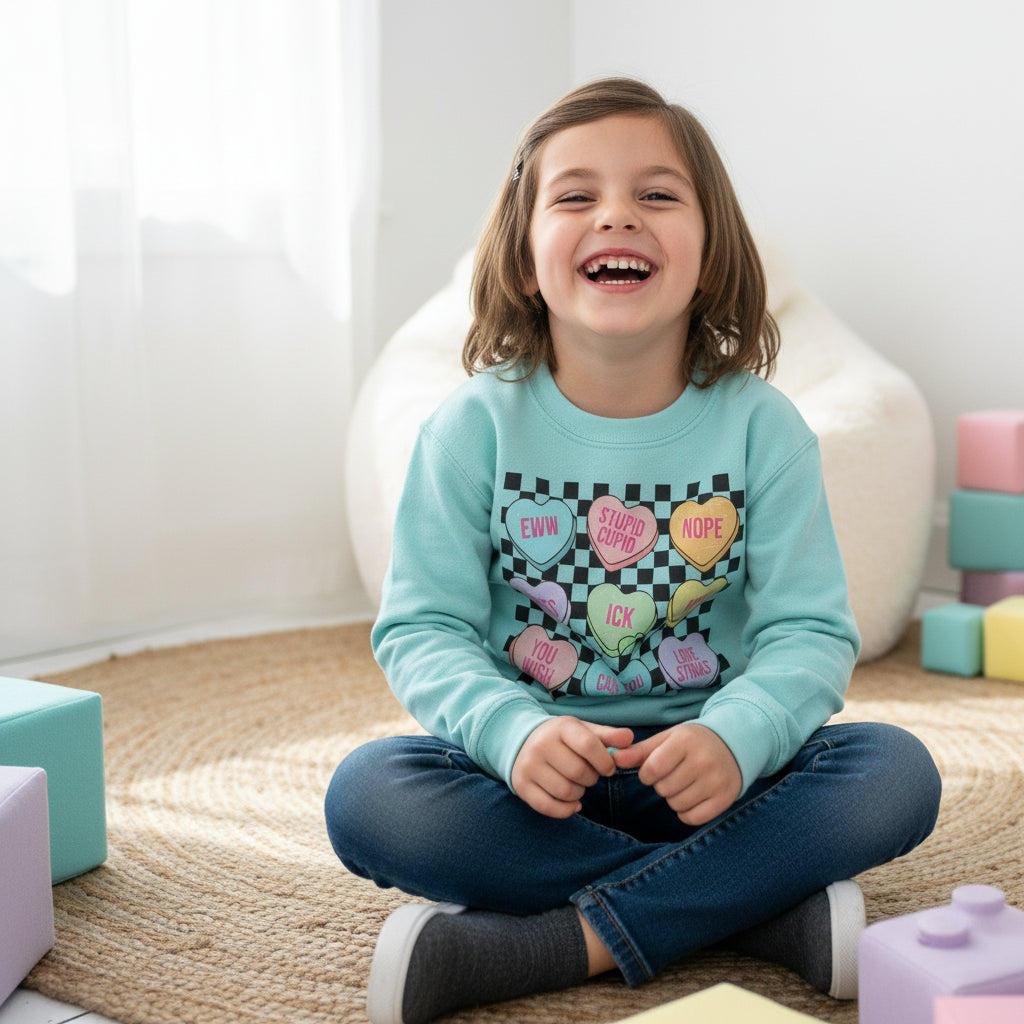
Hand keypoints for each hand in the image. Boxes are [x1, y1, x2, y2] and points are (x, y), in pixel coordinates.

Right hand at [511, 718, 633, 818]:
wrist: (521, 740)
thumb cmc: (561, 738)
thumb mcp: (583, 730)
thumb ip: (608, 735)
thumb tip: (630, 738)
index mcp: (560, 728)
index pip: (588, 745)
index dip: (605, 761)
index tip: (608, 768)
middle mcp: (541, 745)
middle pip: (579, 772)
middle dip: (592, 778)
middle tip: (589, 775)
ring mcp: (529, 766)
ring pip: (565, 791)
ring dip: (579, 793)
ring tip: (577, 784)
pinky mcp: (521, 785)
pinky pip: (548, 807)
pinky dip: (566, 809)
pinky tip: (573, 803)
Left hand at [613, 723, 740, 825]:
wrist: (732, 745)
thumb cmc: (691, 742)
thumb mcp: (666, 739)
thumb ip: (639, 751)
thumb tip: (614, 759)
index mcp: (685, 741)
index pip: (652, 768)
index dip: (647, 774)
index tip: (653, 770)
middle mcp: (703, 760)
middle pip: (664, 788)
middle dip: (662, 784)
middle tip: (674, 774)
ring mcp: (716, 781)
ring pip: (676, 804)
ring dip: (674, 798)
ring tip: (684, 783)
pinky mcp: (725, 798)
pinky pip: (693, 818)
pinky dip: (687, 812)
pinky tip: (693, 796)